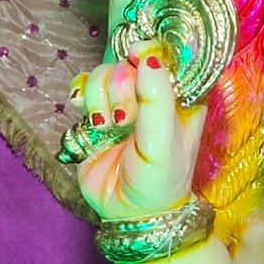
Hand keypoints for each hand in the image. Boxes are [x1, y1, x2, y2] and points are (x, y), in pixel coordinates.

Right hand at [74, 49, 204, 222]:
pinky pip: (84, 88)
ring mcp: (123, 104)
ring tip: (110, 127)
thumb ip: (157, 98)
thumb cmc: (160, 180)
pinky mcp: (97, 114)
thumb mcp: (164, 141)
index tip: (138, 60)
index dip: (149, 52)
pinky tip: (91, 121)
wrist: (131, 212)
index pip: (166, 56)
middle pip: (127, 62)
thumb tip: (147, 58)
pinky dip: (83, 99)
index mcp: (180, 98)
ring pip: (103, 74)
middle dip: (120, 86)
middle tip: (126, 119)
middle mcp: (152, 96)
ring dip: (100, 98)